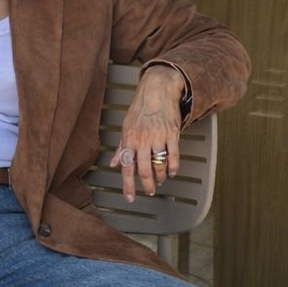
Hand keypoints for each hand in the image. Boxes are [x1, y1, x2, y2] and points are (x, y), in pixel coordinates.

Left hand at [109, 64, 185, 202]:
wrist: (157, 89)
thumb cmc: (140, 107)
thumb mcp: (126, 126)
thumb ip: (121, 147)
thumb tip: (113, 163)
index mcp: (129, 139)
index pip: (127, 168)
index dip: (128, 185)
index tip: (130, 197)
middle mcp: (142, 140)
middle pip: (144, 170)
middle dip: (147, 184)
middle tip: (149, 191)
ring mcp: (158, 137)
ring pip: (159, 165)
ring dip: (160, 177)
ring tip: (160, 180)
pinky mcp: (172, 133)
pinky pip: (174, 156)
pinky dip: (173, 167)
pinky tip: (172, 172)